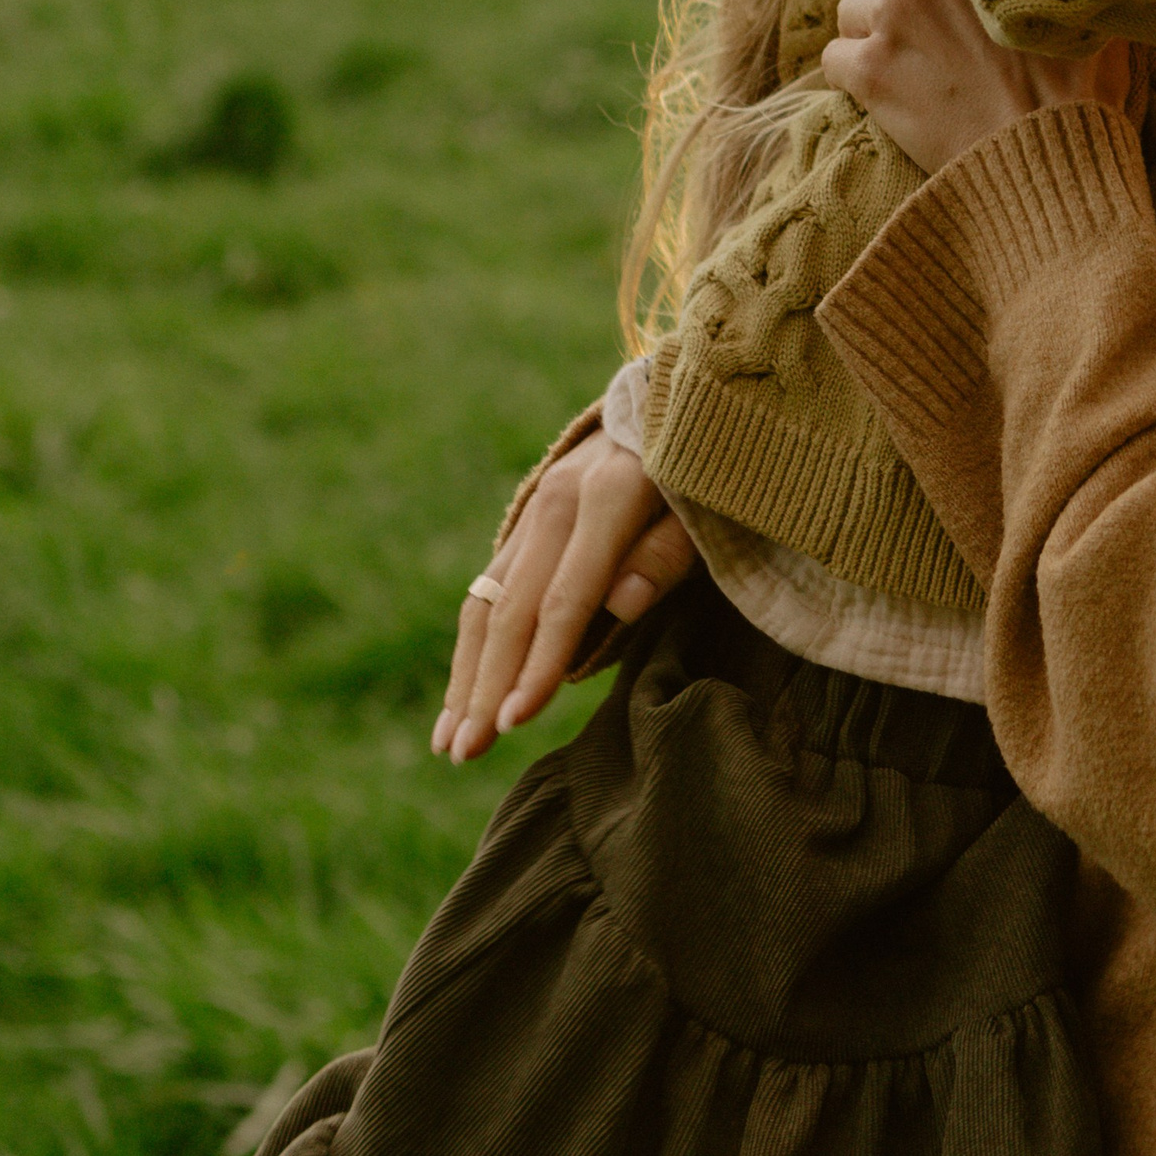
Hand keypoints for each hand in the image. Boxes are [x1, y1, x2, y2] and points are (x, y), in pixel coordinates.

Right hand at [434, 429, 698, 763]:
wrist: (673, 402)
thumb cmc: (706, 469)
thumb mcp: (707, 505)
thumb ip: (665, 554)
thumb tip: (618, 606)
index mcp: (605, 499)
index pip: (566, 600)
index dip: (539, 664)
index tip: (516, 721)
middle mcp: (556, 505)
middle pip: (512, 611)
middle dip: (485, 687)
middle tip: (464, 753)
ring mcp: (535, 513)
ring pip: (487, 605)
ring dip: (465, 678)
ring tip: (449, 743)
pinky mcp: (526, 525)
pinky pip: (489, 593)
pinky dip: (472, 651)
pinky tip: (460, 698)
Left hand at [818, 0, 1131, 174]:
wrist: (1050, 162)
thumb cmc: (1078, 90)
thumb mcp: (1086, 9)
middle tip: (904, 14)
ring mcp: (889, 23)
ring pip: (847, 11)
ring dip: (869, 34)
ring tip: (907, 64)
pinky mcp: (870, 75)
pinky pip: (834, 61)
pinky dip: (853, 77)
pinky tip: (889, 95)